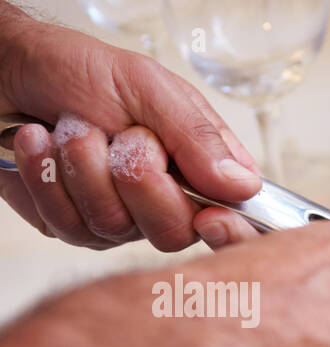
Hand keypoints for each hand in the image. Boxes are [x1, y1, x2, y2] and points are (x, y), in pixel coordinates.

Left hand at [0, 3, 260, 250]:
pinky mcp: (72, 226)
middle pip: (173, 232)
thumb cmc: (77, 71)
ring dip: (81, 165)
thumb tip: (244, 186)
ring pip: (113, 226)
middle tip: (119, 136)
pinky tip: (38, 143)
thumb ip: (197, 136)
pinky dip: (45, 175)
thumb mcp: (147, 86)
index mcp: (201, 168)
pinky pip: (66, 223)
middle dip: (136, 178)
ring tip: (69, 126)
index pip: (238, 221)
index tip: (209, 218)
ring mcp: (119, 220)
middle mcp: (166, 201)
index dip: (233, 232)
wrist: (7, 70)